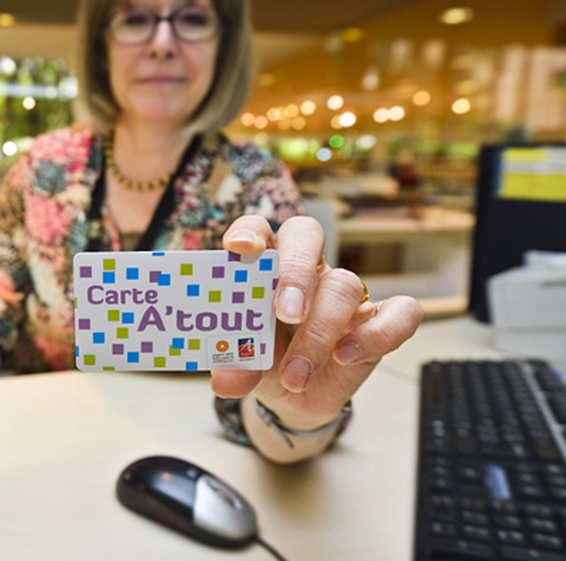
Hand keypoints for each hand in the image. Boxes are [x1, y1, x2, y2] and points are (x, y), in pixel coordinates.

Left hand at [211, 215, 423, 434]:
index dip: (249, 231)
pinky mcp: (379, 320)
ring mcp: (345, 293)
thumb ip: (232, 366)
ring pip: (344, 286)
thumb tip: (226, 381)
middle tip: (286, 313)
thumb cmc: (264, 362)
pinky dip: (378, 334)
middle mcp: (306, 270)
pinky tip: (346, 357)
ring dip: (319, 334)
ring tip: (295, 376)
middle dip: (296, 271)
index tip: (239, 248)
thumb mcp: (242, 365)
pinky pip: (401, 312)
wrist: (296, 396)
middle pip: (306, 235)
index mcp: (265, 267)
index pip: (259, 229)